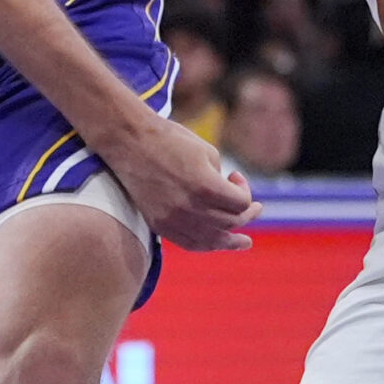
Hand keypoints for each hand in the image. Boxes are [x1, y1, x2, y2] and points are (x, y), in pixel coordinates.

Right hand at [103, 113, 260, 253]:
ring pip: (211, 240)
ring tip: (243, 243)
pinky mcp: (159, 224)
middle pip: (230, 223)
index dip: (246, 191)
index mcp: (205, 186)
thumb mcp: (208, 152)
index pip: (241, 204)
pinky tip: (215, 242)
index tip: (235, 176)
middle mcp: (190, 208)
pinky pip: (188, 243)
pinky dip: (205, 244)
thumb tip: (229, 198)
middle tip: (254, 209)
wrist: (129, 142)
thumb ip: (222, 180)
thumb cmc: (171, 140)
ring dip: (231, 241)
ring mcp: (172, 219)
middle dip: (245, 215)